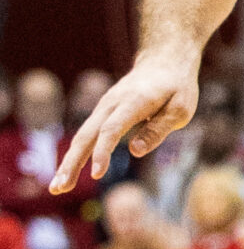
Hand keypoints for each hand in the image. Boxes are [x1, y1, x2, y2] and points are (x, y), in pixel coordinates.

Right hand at [54, 52, 198, 190]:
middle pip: (86, 135)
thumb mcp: (181, 108)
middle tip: (59, 188)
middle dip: (71, 163)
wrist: (164, 60)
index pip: (112, 129)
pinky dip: (76, 154)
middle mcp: (112, 103)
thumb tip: (135, 151)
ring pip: (82, 136)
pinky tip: (69, 173)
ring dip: (69, 162)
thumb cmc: (177, 86)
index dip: (102, 152)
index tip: (96, 174)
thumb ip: (158, 129)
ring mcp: (104, 107)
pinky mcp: (103, 112)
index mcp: (134, 102)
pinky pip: (87, 135)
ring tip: (58, 187)